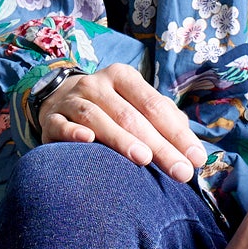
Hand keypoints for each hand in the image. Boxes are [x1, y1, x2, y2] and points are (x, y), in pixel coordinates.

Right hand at [37, 65, 204, 175]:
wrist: (59, 98)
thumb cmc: (110, 107)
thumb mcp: (135, 103)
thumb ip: (164, 120)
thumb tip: (192, 147)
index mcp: (122, 77)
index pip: (154, 105)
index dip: (177, 133)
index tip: (196, 159)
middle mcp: (96, 84)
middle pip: (131, 116)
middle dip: (159, 146)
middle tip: (180, 171)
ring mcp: (72, 100)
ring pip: (97, 118)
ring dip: (120, 139)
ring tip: (143, 159)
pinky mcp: (51, 118)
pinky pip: (61, 125)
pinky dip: (73, 132)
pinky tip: (87, 140)